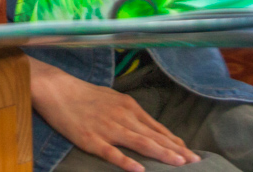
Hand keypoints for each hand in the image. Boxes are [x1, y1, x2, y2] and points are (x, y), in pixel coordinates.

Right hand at [29, 58, 198, 170]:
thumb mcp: (112, 98)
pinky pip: (111, 153)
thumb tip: (148, 126)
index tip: (191, 153)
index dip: (175, 141)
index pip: (157, 127)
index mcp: (128, 107)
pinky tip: (139, 170)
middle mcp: (122, 117)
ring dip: (161, 153)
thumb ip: (130, 112)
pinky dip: (126, 162)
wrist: (57, 89)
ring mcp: (108, 128)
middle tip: (195, 162)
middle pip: (154, 136)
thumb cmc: (84, 94)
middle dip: (176, 150)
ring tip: (178, 164)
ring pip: (139, 143)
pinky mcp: (91, 139)